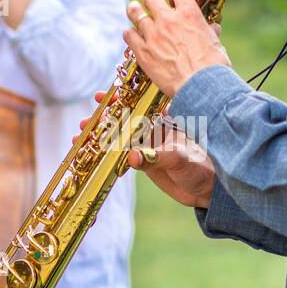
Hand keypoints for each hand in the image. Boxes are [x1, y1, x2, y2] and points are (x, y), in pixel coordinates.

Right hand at [74, 93, 216, 209]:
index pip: (141, 103)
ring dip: (101, 136)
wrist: (206, 189)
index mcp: (167, 120)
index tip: (106, 97)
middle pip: (125, 118)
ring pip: (120, 136)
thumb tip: (132, 156)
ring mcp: (148, 145)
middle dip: (104, 118)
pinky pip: (121, 155)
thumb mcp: (181, 159)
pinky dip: (105, 154)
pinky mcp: (144, 161)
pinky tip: (89, 154)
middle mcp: (155, 129)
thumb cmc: (202, 168)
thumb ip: (159, 157)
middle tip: (86, 121)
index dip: (122, 99)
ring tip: (80, 136)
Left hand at [123, 0, 231, 98]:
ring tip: (135, 11)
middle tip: (153, 6)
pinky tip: (133, 36)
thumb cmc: (213, 67)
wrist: (201, 87)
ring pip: (135, 11)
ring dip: (135, 11)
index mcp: (189, 14)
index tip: (175, 0)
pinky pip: (128, 34)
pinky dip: (129, 34)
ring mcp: (153, 35)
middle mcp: (169, 20)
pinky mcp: (143, 52)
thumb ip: (209, 32)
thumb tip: (213, 28)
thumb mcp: (215, 45)